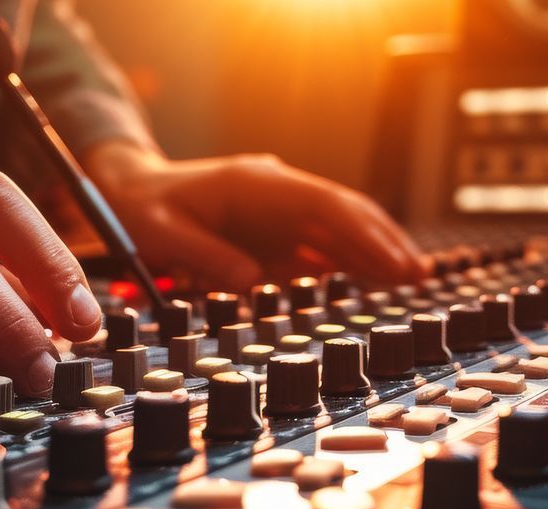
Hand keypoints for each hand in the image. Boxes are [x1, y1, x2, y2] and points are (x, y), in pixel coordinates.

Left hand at [84, 143, 426, 289]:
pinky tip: (376, 281)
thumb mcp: (162, 235)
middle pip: (344, 213)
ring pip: (341, 229)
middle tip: (418, 275)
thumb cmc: (142, 211)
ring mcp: (280, 212)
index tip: (390, 259)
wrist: (129, 192)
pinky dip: (352, 262)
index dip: (362, 233)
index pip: (324, 205)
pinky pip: (323, 246)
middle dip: (384, 242)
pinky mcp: (276, 234)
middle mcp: (277, 193)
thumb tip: (251, 284)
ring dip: (376, 253)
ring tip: (412, 280)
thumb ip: (206, 257)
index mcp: (255, 185)